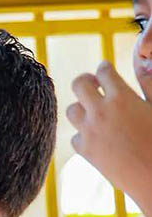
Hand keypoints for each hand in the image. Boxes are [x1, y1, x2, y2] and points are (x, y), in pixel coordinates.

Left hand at [67, 61, 151, 216]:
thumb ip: (149, 84)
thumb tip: (142, 64)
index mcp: (122, 97)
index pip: (103, 71)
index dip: (105, 68)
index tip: (105, 69)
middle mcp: (100, 112)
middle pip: (78, 84)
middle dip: (85, 80)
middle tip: (93, 83)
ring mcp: (89, 132)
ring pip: (72, 110)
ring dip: (82, 107)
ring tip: (94, 110)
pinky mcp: (85, 151)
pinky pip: (75, 136)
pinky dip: (83, 134)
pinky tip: (95, 135)